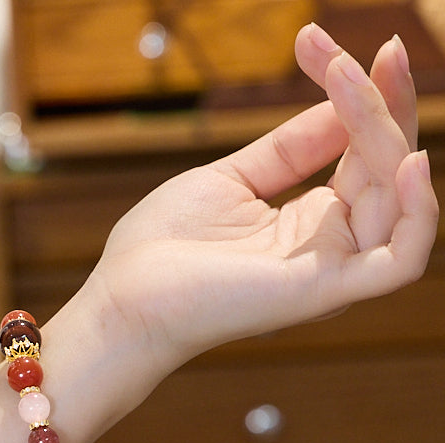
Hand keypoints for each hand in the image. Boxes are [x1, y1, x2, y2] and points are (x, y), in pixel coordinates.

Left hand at [88, 24, 437, 381]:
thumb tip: (341, 102)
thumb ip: (290, 149)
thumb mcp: (231, 179)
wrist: (125, 298)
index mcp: (308, 223)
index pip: (360, 155)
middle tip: (366, 49)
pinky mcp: (324, 292)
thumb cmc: (163, 247)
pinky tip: (405, 161)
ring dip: (383, 131)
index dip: (360, 98)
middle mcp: (328, 246)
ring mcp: (329, 271)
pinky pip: (401, 260)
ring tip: (348, 78)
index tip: (324, 45)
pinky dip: (418, 213)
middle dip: (379, 101)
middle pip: (384, 166)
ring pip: (394, 197)